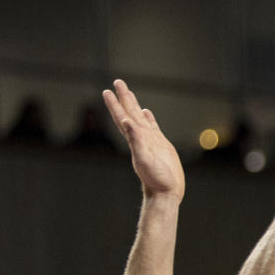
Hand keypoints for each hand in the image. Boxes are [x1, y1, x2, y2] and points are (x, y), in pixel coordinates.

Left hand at [103, 80, 185, 200]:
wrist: (166, 192)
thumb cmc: (156, 179)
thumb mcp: (144, 159)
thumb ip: (135, 141)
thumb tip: (126, 122)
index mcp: (135, 139)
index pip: (122, 118)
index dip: (115, 104)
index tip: (107, 90)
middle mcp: (141, 138)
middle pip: (130, 113)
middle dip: (124, 98)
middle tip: (118, 81)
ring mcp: (151, 141)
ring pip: (140, 118)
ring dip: (134, 105)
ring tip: (129, 93)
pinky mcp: (161, 145)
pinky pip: (152, 127)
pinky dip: (148, 118)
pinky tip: (146, 112)